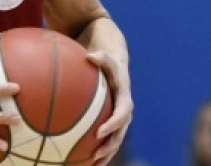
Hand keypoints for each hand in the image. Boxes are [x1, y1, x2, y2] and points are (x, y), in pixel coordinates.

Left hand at [86, 49, 133, 165]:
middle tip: (96, 155)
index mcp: (124, 97)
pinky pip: (107, 138)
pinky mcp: (111, 122)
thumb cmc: (107, 60)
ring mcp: (119, 118)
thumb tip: (90, 56)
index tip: (99, 132)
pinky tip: (86, 161)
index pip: (122, 114)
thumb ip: (101, 57)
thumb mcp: (106, 56)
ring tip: (93, 165)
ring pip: (115, 140)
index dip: (112, 124)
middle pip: (120, 133)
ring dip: (106, 154)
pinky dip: (100, 150)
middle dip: (110, 145)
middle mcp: (124, 111)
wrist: (115, 64)